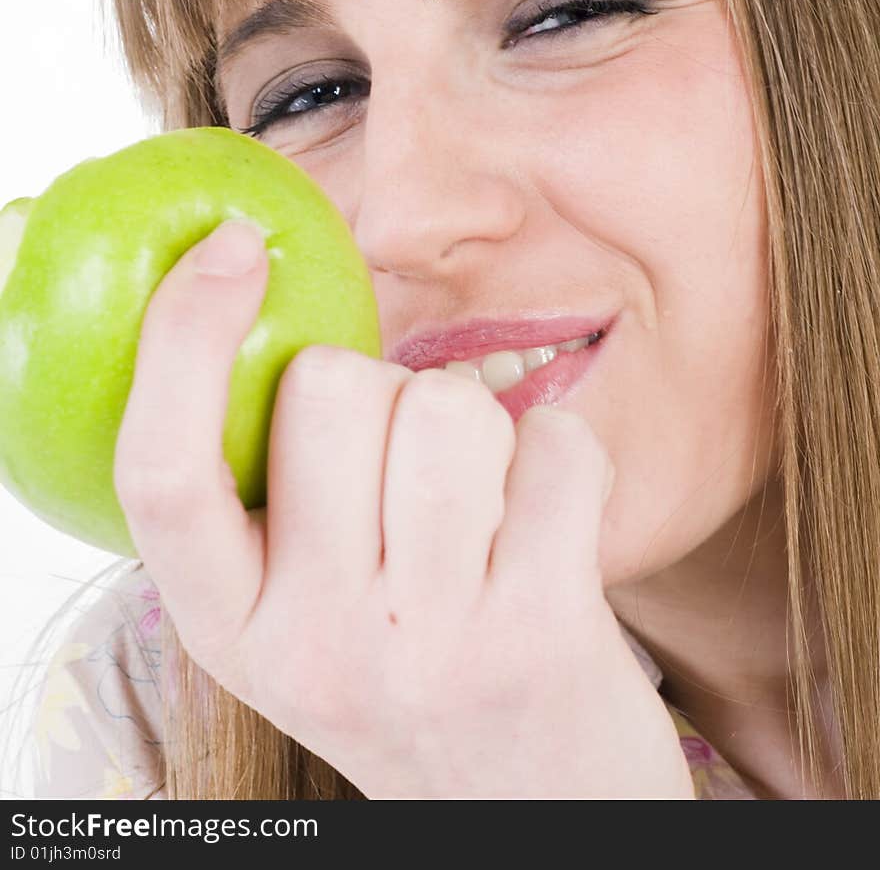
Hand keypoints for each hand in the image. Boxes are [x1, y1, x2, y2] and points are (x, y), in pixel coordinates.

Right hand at [114, 221, 694, 798]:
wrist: (532, 814)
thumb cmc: (410, 669)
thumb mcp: (302, 612)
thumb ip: (274, 493)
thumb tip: (259, 288)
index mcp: (231, 626)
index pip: (162, 472)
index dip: (181, 338)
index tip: (232, 246)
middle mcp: (314, 643)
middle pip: (330, 388)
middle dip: (383, 387)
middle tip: (407, 469)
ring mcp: (429, 642)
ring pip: (447, 404)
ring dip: (476, 421)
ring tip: (481, 505)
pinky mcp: (541, 631)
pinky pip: (553, 442)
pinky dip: (561, 454)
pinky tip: (551, 526)